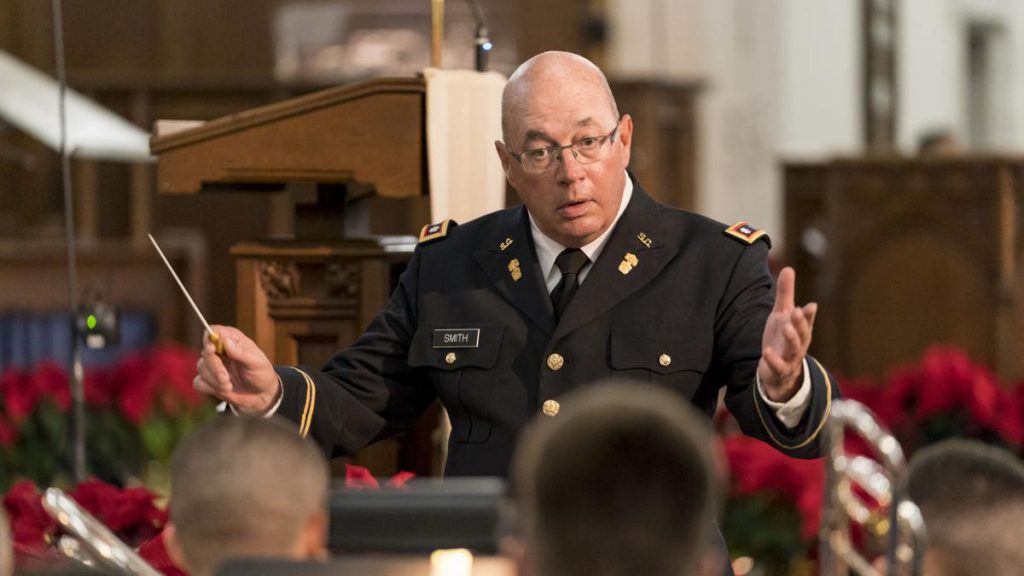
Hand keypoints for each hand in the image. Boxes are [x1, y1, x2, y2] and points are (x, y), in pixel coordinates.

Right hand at [194, 325, 279, 413]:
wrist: (261, 394)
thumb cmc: (261, 373)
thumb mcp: (257, 363)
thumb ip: (241, 352)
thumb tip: (226, 341)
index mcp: (232, 339)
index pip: (213, 331)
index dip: (209, 339)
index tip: (212, 349)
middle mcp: (220, 350)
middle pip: (205, 352)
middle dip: (215, 367)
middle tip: (225, 378)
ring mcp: (213, 365)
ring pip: (201, 368)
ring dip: (215, 380)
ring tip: (229, 385)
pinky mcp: (208, 380)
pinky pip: (199, 382)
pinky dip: (209, 388)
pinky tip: (223, 389)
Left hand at [757, 267, 816, 401]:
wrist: (776, 371)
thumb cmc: (781, 338)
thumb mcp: (781, 315)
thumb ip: (786, 294)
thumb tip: (788, 268)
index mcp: (801, 330)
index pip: (807, 321)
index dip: (809, 315)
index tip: (811, 305)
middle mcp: (799, 344)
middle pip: (803, 334)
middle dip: (801, 323)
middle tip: (797, 311)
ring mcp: (790, 358)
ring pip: (794, 350)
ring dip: (791, 339)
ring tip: (786, 328)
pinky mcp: (779, 370)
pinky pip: (778, 366)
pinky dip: (773, 360)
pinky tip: (766, 351)